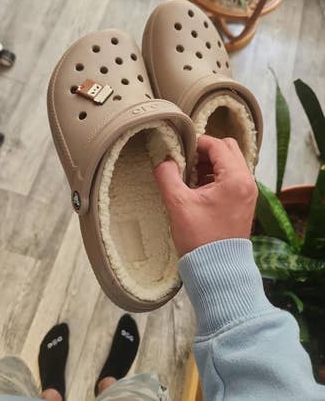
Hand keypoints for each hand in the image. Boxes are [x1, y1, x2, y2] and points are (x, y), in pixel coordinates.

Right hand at [154, 135, 257, 256]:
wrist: (218, 270)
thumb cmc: (200, 239)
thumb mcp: (178, 204)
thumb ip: (168, 176)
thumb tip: (164, 161)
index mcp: (235, 179)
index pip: (218, 145)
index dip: (197, 143)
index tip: (181, 150)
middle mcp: (247, 183)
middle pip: (229, 150)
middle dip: (207, 152)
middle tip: (187, 162)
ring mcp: (248, 193)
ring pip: (231, 163)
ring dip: (211, 164)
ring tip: (191, 177)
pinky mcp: (244, 203)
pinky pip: (233, 178)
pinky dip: (217, 176)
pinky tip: (199, 189)